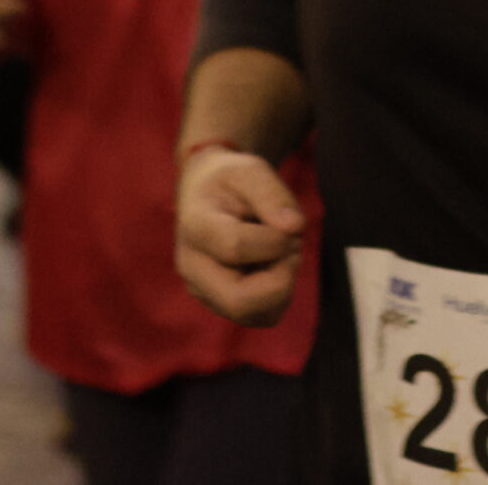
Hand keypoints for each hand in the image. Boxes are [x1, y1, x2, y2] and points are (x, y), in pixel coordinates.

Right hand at [176, 148, 305, 325]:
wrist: (209, 195)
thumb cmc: (230, 181)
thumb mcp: (250, 170)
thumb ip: (272, 194)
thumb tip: (294, 228)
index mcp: (195, 226)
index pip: (234, 247)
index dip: (274, 240)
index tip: (289, 224)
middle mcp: (192, 267)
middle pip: (238, 301)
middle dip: (281, 278)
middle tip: (293, 247)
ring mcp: (205, 292)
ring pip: (256, 315)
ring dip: (284, 284)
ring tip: (283, 251)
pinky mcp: (223, 305)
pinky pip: (264, 316)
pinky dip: (281, 293)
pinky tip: (275, 265)